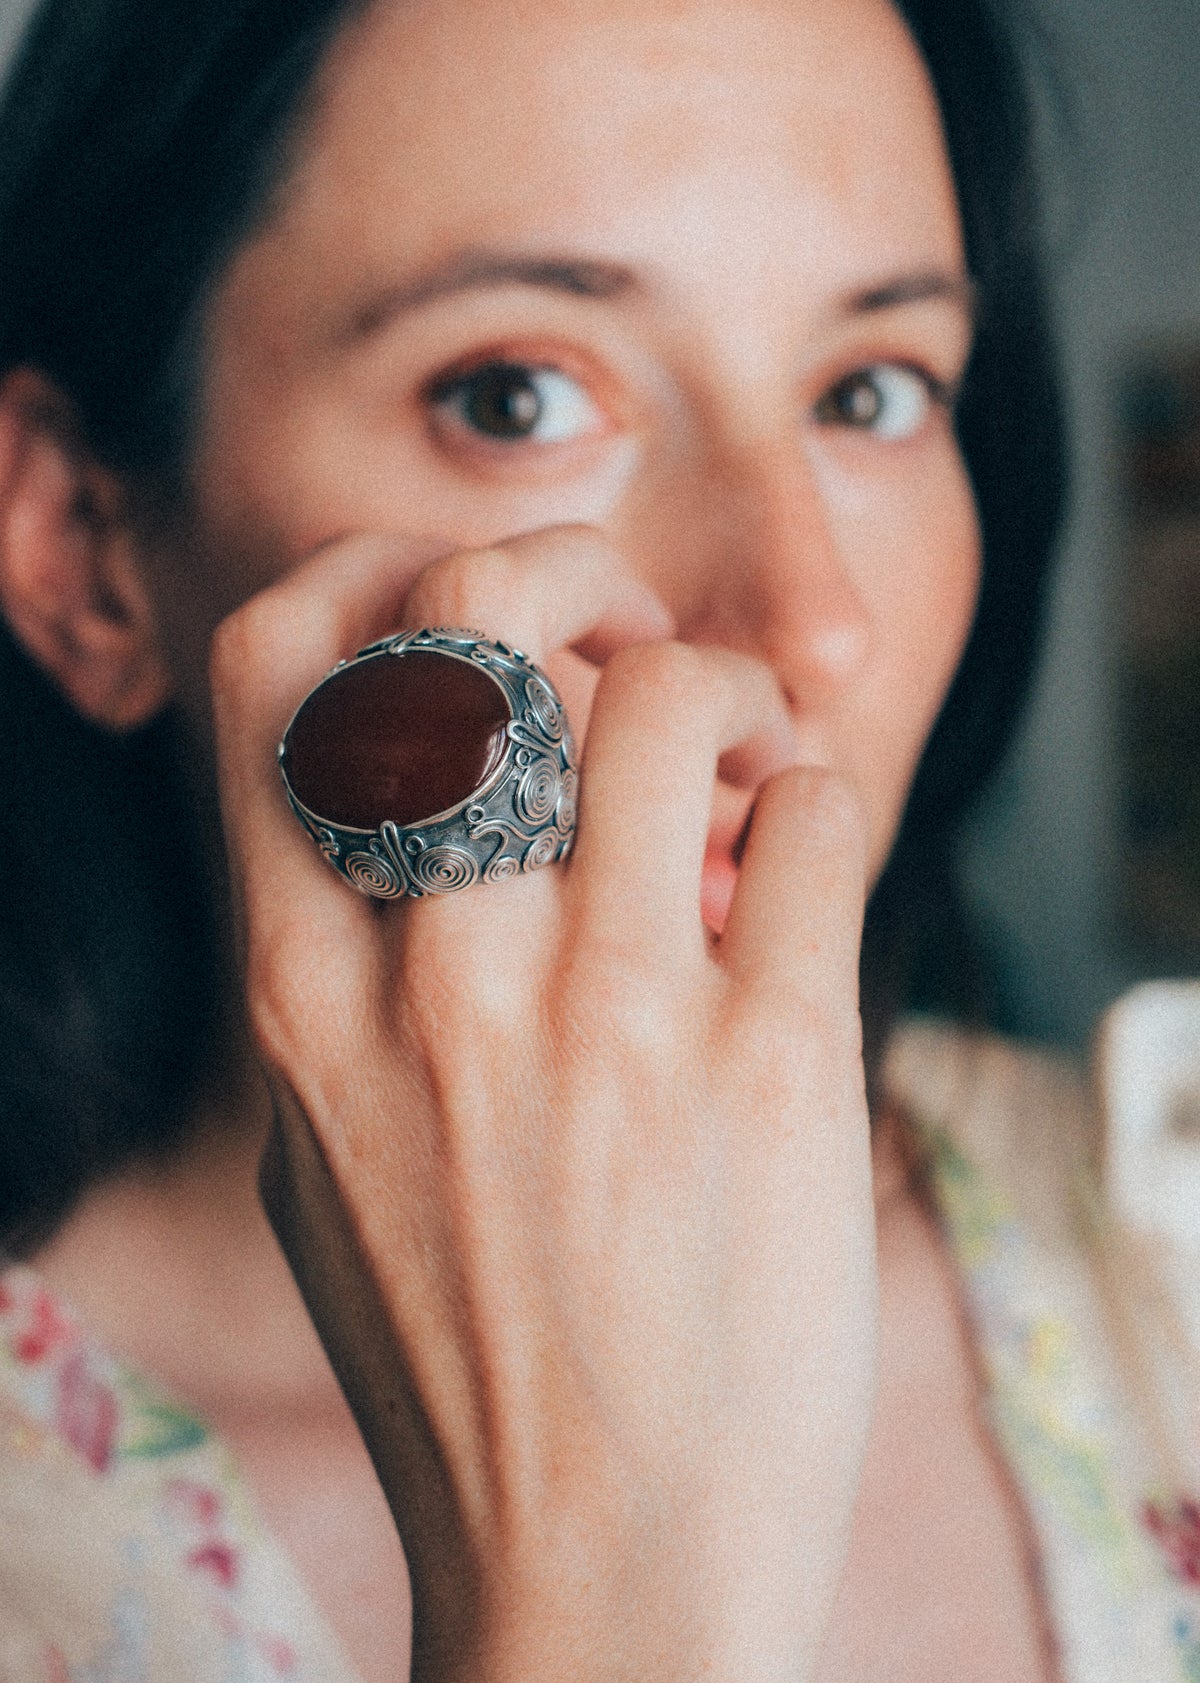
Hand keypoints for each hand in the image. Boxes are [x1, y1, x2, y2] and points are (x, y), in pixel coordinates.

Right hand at [210, 525, 876, 1682]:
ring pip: (663, 699)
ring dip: (726, 686)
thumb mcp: (331, 1163)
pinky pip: (810, 824)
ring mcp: (605, 1027)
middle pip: (477, 630)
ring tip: (746, 754)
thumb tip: (431, 802)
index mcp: (300, 1002)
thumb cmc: (462, 1359)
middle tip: (629, 636)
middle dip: (570, 577)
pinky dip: (818, 799)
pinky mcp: (770, 1071)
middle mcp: (435, 990)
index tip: (459, 610)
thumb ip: (341, 977)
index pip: (275, 674)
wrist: (599, 1578)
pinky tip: (798, 857)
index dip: (369, 578)